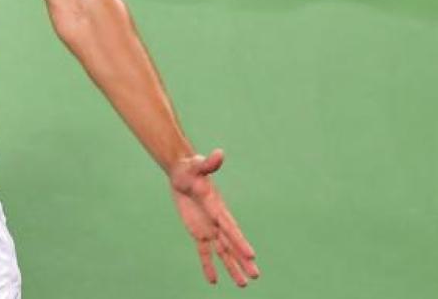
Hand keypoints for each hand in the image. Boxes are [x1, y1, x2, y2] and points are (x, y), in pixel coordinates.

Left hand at [168, 149, 258, 286]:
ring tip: (242, 284)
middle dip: (242, 261)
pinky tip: (213, 280)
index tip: (251, 256)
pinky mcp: (199, 232)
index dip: (240, 242)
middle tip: (255, 277)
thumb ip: (208, 163)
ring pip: (222, 252)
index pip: (231, 228)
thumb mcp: (197, 165)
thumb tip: (219, 153)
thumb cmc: (191, 168)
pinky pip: (204, 252)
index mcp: (218, 208)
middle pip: (231, 245)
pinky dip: (208, 265)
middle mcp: (217, 221)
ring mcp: (209, 228)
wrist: (183, 174)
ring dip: (231, 267)